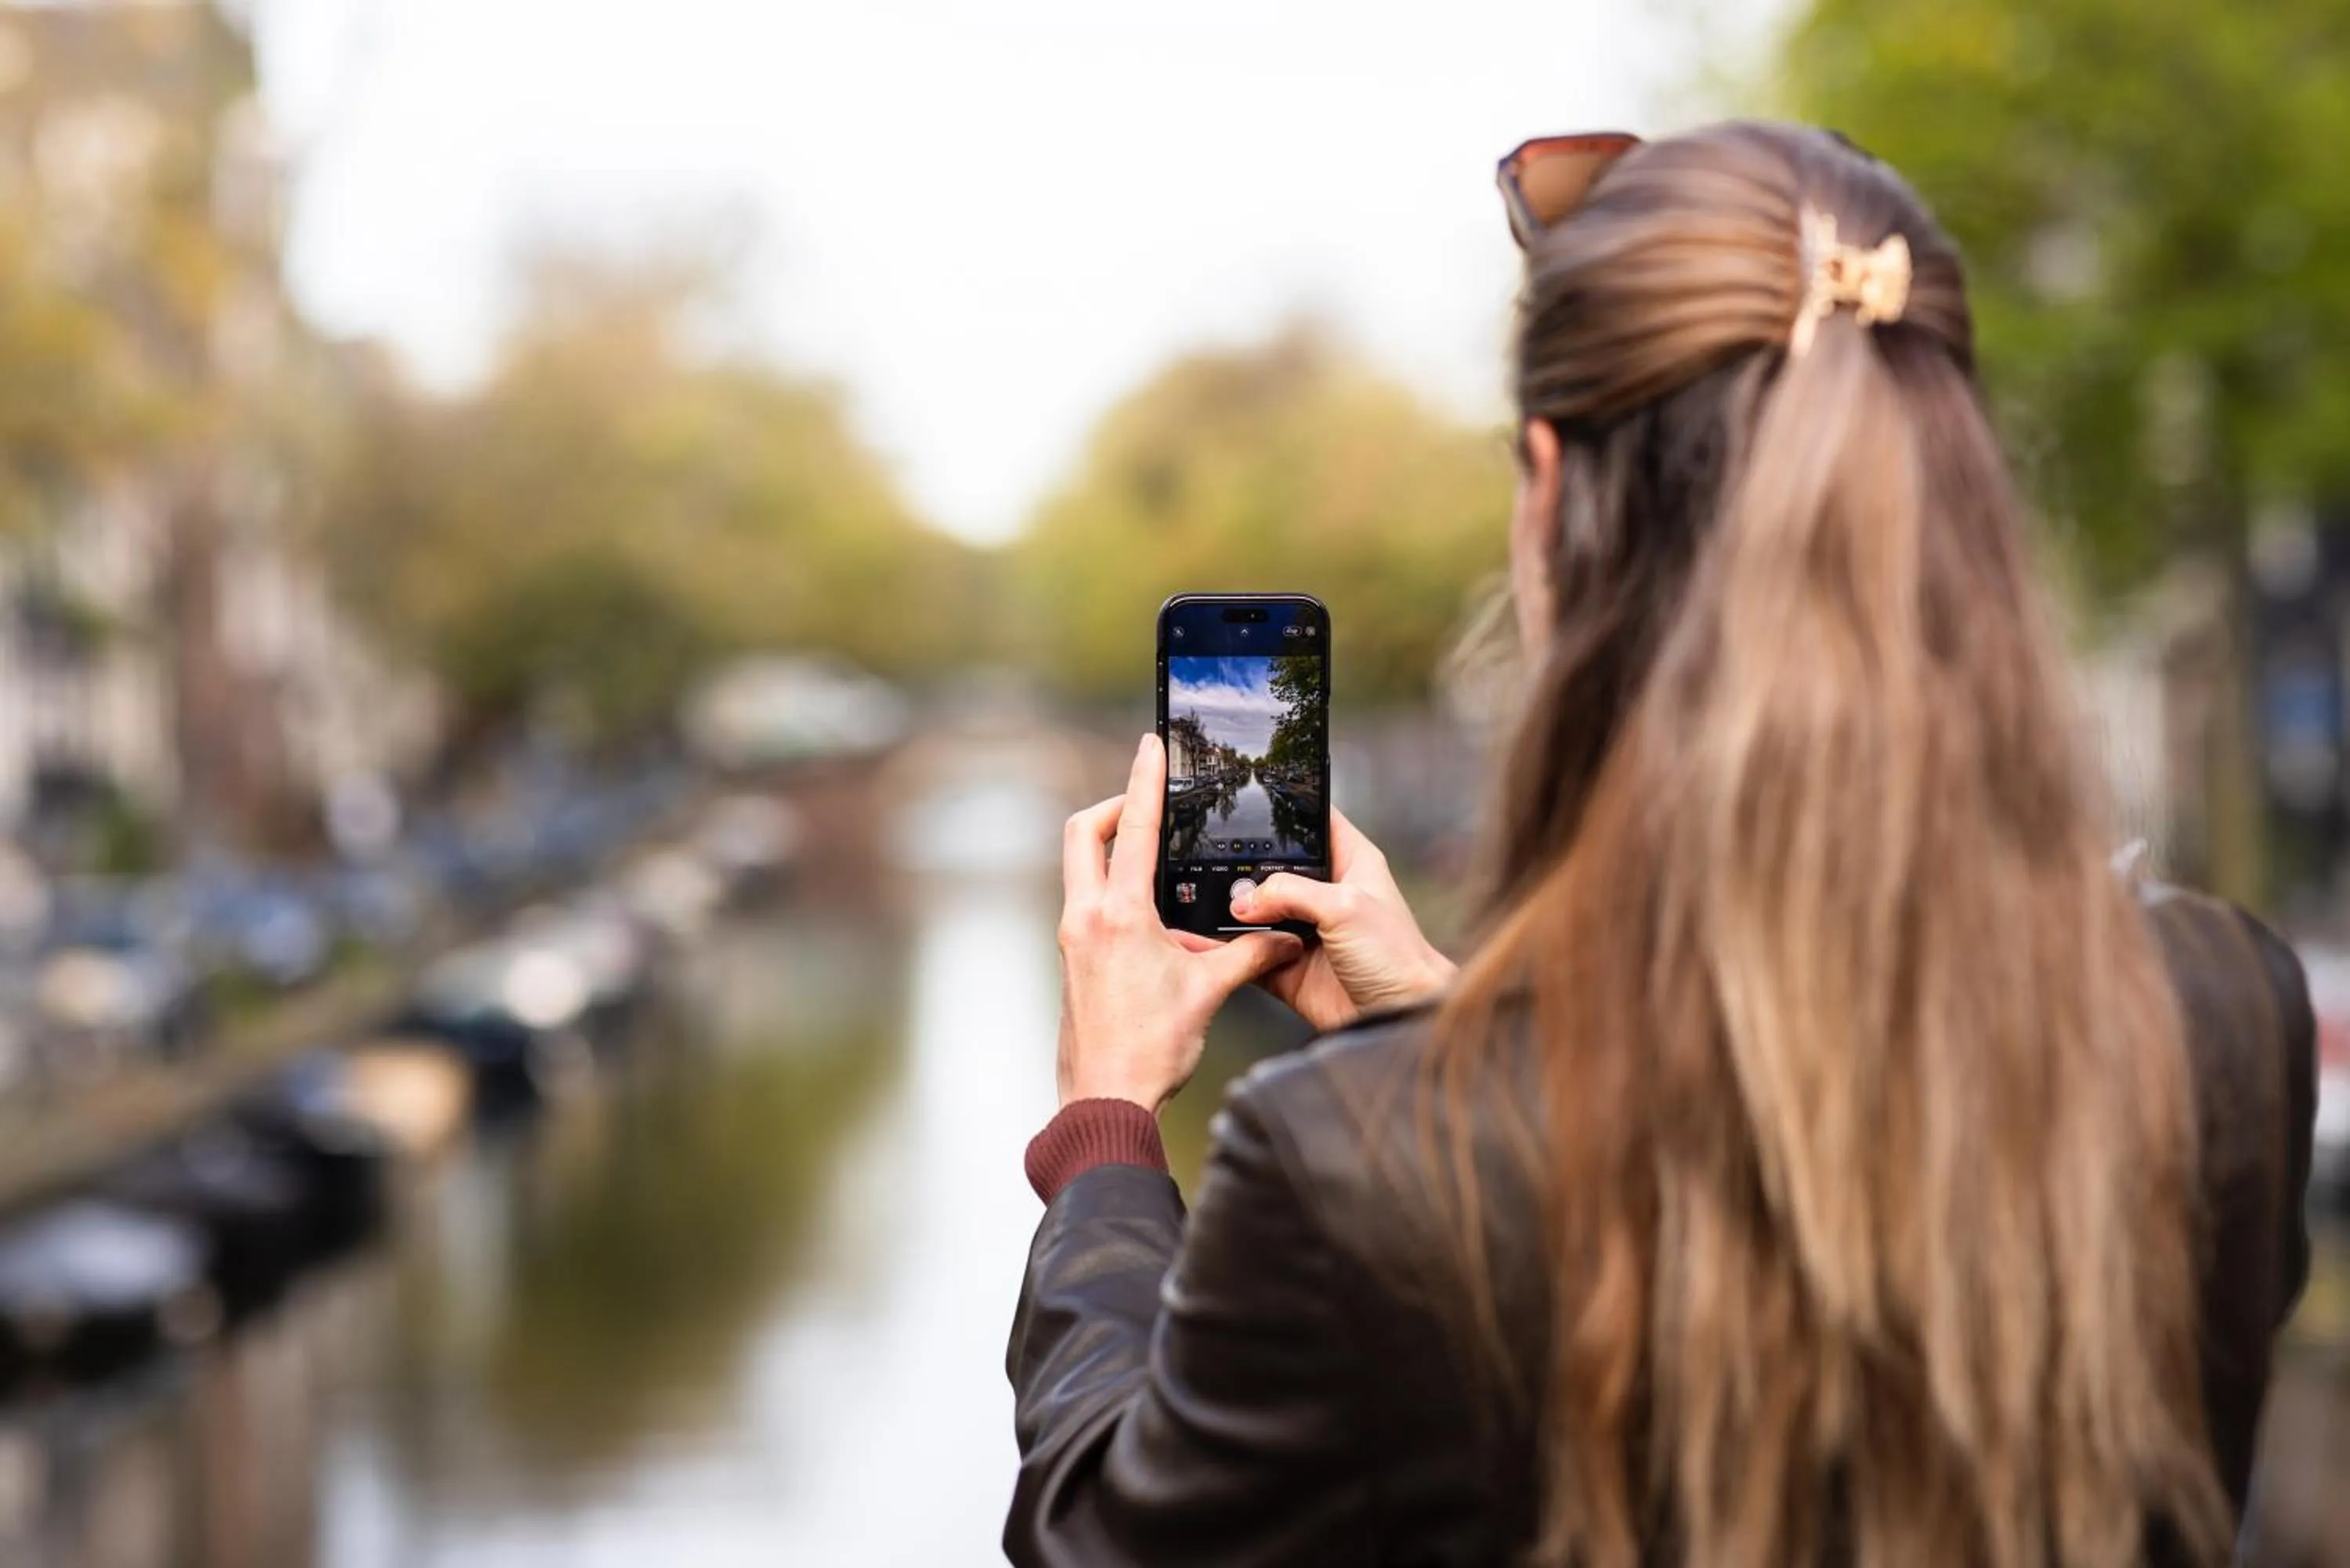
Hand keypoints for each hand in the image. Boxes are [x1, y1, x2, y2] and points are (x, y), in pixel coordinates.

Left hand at [1056, 735, 1303, 1112]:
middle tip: (1146, 801)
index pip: (1133, 828)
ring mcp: (1072, 938)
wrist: (1105, 1100)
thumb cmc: (1151, 1049)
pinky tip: (1150, 909)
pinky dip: (1112, 888)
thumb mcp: (1209, 992)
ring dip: (1111, 849)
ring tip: (1155, 852)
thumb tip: (1287, 937)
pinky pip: (1087, 903)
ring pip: (1080, 868)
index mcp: (1119, 915)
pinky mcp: (1072, 960)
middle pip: (1082, 833)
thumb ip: (1249, 953)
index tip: (1151, 745)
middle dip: (1112, 806)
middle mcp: (1085, 918)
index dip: (1145, 780)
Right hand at [1230, 808, 1454, 1031]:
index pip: (1314, 823)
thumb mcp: (1346, 906)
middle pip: (1275, 868)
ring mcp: (1304, 930)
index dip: (1288, 812)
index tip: (1252, 807)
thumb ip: (1291, 892)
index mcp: (1350, 863)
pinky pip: (1250, 952)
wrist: (1398, 1015)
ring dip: (1234, 912)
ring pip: (1257, 911)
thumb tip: (1246, 899)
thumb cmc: (1397, 957)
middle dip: (1247, 870)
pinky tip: (1214, 941)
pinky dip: (1231, 949)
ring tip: (1211, 905)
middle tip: (1222, 870)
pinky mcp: (1287, 965)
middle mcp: (1324, 893)